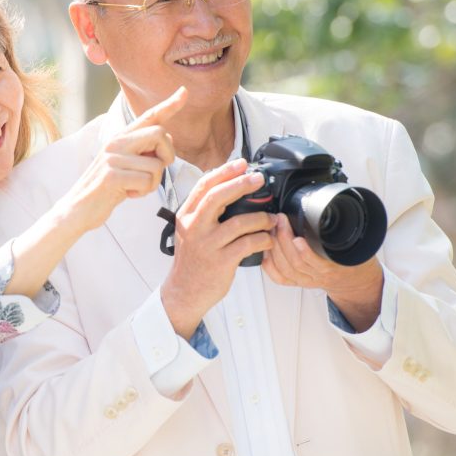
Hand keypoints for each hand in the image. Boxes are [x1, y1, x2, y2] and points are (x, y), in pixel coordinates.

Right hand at [60, 87, 187, 232]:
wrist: (78, 208)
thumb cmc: (107, 188)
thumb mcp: (125, 164)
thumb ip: (142, 150)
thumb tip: (166, 137)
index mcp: (121, 137)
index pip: (149, 116)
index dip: (169, 105)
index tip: (184, 91)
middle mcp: (116, 142)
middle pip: (160, 134)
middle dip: (168, 155)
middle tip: (155, 171)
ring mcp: (112, 158)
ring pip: (156, 165)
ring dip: (153, 183)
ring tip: (134, 187)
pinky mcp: (112, 175)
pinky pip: (147, 181)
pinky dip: (143, 192)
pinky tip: (128, 194)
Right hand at [160, 160, 276, 337]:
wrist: (184, 291)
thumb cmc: (192, 260)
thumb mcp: (190, 230)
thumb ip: (204, 211)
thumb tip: (228, 186)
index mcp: (186, 216)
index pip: (203, 186)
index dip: (224, 172)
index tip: (241, 163)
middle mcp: (194, 228)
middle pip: (217, 197)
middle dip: (241, 184)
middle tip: (258, 179)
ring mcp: (207, 245)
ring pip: (238, 222)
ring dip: (260, 218)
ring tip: (271, 218)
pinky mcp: (220, 261)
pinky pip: (247, 244)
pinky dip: (262, 239)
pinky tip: (267, 239)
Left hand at [263, 213, 383, 330]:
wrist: (354, 281)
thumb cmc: (353, 261)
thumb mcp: (352, 243)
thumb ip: (341, 230)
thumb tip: (328, 205)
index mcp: (332, 266)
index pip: (313, 260)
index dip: (301, 247)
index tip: (294, 229)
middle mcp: (317, 275)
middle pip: (294, 262)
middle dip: (283, 238)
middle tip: (279, 220)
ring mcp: (306, 280)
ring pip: (284, 268)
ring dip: (274, 247)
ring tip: (272, 230)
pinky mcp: (297, 282)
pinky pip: (279, 278)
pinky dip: (269, 264)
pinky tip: (266, 251)